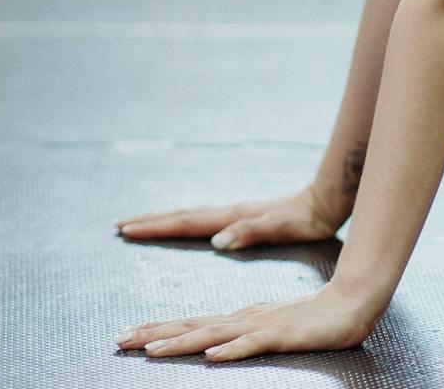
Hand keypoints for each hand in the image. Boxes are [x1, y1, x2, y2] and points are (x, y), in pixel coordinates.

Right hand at [116, 184, 344, 250]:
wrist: (323, 200)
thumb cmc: (304, 220)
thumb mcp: (281, 228)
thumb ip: (250, 232)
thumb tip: (217, 242)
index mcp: (231, 218)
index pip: (186, 223)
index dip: (157, 228)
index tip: (129, 229)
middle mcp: (227, 213)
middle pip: (181, 216)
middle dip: (151, 222)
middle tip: (121, 226)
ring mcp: (232, 214)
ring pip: (189, 216)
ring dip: (163, 221)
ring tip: (140, 224)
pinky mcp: (239, 218)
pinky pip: (202, 221)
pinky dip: (183, 222)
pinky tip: (182, 227)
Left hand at [117, 279, 383, 361]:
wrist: (351, 303)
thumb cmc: (311, 317)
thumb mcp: (269, 326)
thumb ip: (243, 331)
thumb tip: (215, 340)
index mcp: (237, 318)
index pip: (189, 322)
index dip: (156, 329)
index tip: (126, 336)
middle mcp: (241, 319)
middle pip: (189, 326)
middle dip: (152, 334)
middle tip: (118, 341)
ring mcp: (260, 325)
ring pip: (212, 335)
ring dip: (180, 342)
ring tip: (151, 351)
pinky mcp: (282, 335)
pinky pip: (252, 345)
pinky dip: (230, 351)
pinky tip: (210, 358)